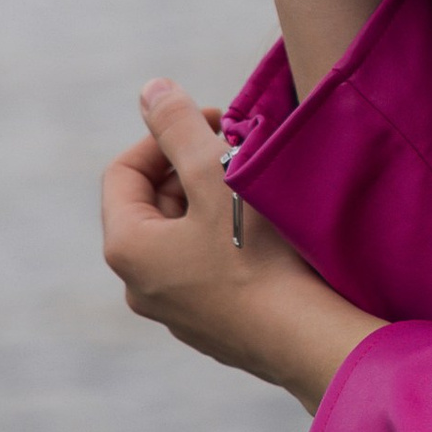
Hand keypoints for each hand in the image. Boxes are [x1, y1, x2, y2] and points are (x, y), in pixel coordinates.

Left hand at [102, 80, 382, 412]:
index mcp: (127, 247)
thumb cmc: (260, 257)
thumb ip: (179, 127)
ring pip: (181, 235)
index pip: (124, 170)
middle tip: (241, 152)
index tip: (213, 123)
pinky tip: (268, 237)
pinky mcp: (208, 327)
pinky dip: (226, 241)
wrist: (306, 342)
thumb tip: (150, 89)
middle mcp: (137, 285)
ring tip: (257, 190)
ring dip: (212, 203)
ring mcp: (172, 311)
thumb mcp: (216, 178)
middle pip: (153, 203)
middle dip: (192, 168)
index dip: (165, 135)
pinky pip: (205, 268)